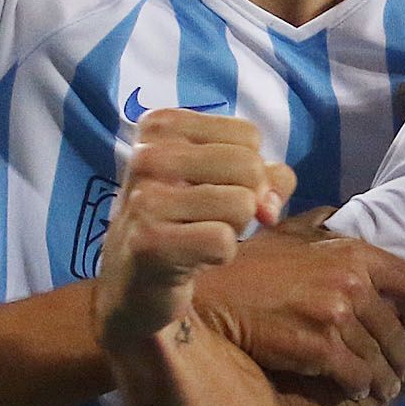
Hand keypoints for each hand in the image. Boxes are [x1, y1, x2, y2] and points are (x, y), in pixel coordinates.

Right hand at [93, 111, 287, 351]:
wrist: (134, 278)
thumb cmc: (185, 220)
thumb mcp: (223, 181)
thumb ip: (267, 177)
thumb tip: (270, 203)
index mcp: (162, 126)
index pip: (248, 135)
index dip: (249, 171)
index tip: (215, 189)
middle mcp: (147, 154)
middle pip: (249, 165)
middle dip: (245, 200)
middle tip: (208, 218)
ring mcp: (144, 197)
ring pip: (241, 203)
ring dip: (232, 229)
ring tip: (197, 235)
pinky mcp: (149, 241)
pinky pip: (223, 241)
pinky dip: (220, 255)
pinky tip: (192, 257)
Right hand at [191, 212, 404, 401]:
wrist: (214, 296)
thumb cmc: (248, 264)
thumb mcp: (287, 232)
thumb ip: (316, 225)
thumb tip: (333, 215)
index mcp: (354, 254)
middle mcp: (352, 284)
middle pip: (397, 331)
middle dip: (404, 355)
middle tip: (403, 370)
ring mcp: (336, 318)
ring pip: (378, 358)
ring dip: (385, 378)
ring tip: (386, 388)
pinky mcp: (319, 350)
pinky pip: (356, 376)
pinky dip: (361, 386)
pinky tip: (357, 390)